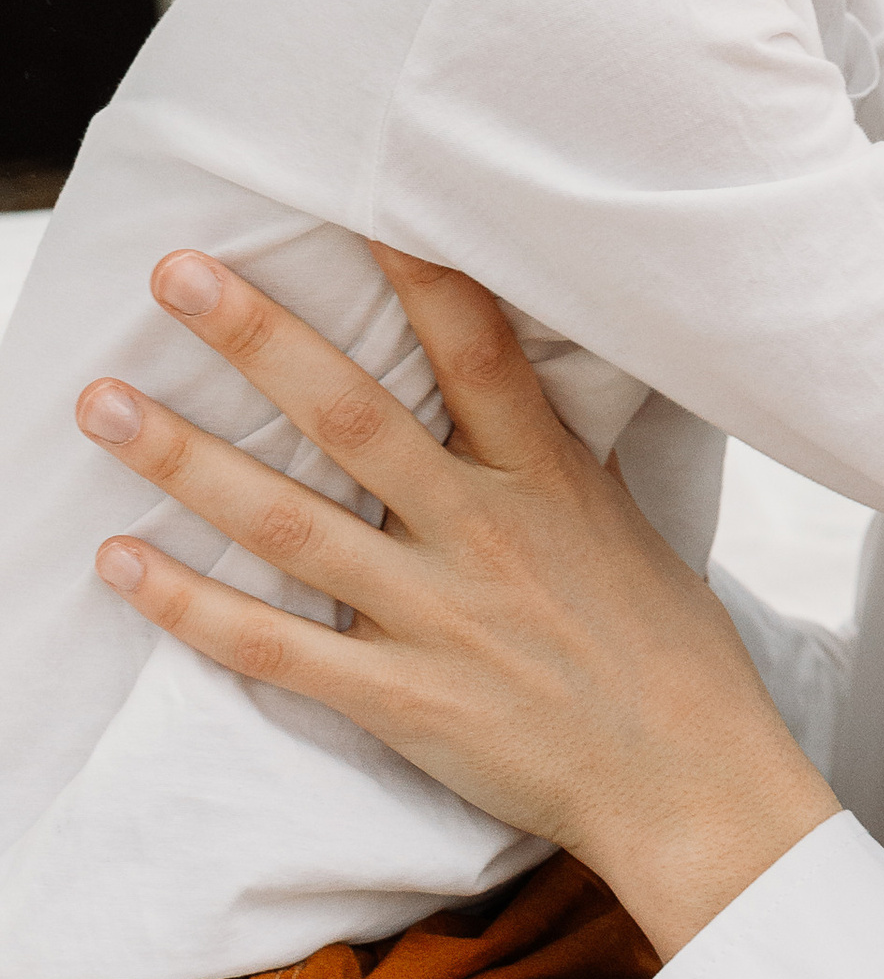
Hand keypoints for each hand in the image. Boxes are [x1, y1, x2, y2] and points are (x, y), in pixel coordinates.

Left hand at [76, 250, 838, 960]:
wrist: (685, 779)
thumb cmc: (661, 644)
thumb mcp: (618, 517)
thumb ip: (548, 448)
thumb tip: (505, 370)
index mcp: (546, 476)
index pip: (478, 350)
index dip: (421, 272)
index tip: (360, 199)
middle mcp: (484, 533)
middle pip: (355, 418)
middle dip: (260, 340)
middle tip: (178, 272)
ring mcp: (436, 617)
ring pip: (290, 525)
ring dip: (187, 461)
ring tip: (103, 403)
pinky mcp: (400, 697)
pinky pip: (275, 647)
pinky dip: (190, 606)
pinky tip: (121, 561)